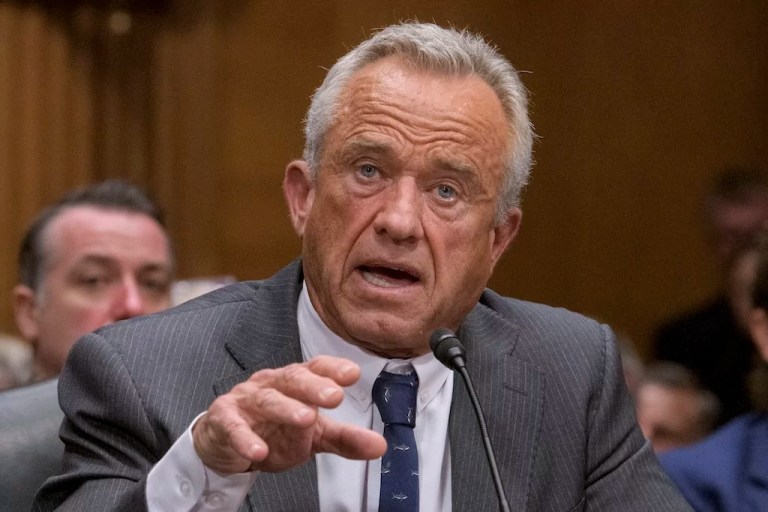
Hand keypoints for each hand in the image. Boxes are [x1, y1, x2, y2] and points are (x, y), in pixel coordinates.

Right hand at [192, 355, 386, 473]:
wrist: (227, 443)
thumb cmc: (272, 431)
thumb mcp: (313, 436)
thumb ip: (345, 438)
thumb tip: (380, 445)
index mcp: (296, 382)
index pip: (316, 368)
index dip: (333, 368)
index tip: (353, 374)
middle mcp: (273, 384)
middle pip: (294, 378)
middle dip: (314, 385)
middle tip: (334, 396)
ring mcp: (247, 399)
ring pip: (267, 399)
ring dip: (286, 408)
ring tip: (305, 419)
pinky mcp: (223, 418)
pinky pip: (233, 425)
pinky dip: (244, 437)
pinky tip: (258, 450)